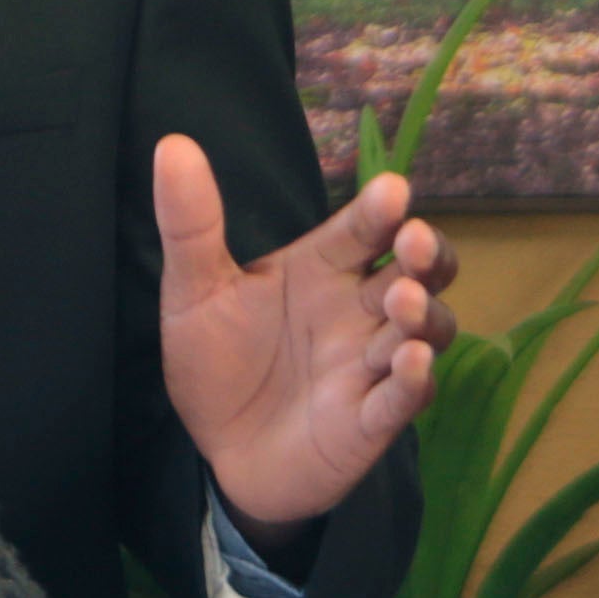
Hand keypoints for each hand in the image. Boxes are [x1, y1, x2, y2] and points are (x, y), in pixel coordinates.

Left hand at [152, 138, 456, 533]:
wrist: (214, 453)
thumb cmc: (216, 362)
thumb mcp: (193, 290)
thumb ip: (190, 224)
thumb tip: (172, 144)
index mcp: (322, 268)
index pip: (363, 228)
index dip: (381, 209)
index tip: (391, 189)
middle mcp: (358, 310)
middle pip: (416, 270)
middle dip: (426, 253)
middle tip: (413, 240)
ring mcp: (370, 365)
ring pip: (425, 329)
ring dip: (422, 312)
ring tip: (399, 297)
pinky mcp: (370, 422)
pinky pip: (405, 399)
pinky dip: (416, 380)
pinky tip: (411, 361)